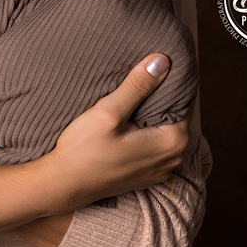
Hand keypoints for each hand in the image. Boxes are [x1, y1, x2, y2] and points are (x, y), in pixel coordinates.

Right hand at [35, 53, 190, 213]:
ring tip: (133, 97)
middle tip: (140, 76)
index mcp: (172, 141)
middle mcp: (174, 158)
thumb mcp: (108, 112)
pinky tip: (128, 123)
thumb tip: (161, 61)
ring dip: (153, 115)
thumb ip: (138, 86)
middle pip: (175, 115)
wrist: (62, 185)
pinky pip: (155, 145)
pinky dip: (146, 132)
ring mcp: (162, 170)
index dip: (169, 81)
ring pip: (165, 130)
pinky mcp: (148, 175)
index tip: (154, 65)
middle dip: (161, 97)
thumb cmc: (82, 151)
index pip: (184, 100)